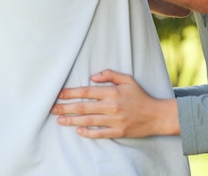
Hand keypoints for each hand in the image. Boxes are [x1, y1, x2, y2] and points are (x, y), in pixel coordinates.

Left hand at [51, 69, 178, 137]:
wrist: (155, 115)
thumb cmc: (140, 96)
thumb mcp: (128, 79)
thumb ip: (111, 75)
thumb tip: (93, 76)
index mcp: (112, 92)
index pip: (87, 92)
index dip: (72, 93)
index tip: (59, 94)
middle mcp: (111, 106)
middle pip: (84, 107)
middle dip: (66, 107)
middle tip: (52, 108)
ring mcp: (114, 120)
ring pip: (88, 121)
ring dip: (72, 121)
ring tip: (60, 119)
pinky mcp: (117, 132)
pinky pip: (99, 133)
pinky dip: (87, 133)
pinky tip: (78, 131)